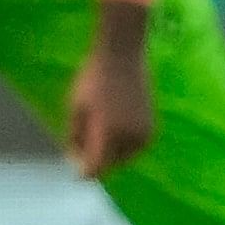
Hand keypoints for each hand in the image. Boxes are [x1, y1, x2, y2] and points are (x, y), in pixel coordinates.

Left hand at [65, 27, 156, 179]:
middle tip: (81, 140)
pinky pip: (134, 148)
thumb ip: (75, 137)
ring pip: (123, 158)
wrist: (123, 55)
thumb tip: (75, 159)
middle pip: (110, 166)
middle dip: (95, 160)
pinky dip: (122, 145)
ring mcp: (144, 135)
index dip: (82, 170)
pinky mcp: (152, 129)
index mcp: (109, 134)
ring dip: (109, 153)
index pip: (96, 169)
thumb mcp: (76, 108)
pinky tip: (112, 127)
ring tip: (97, 129)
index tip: (73, 158)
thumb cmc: (94, 79)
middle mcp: (130, 139)